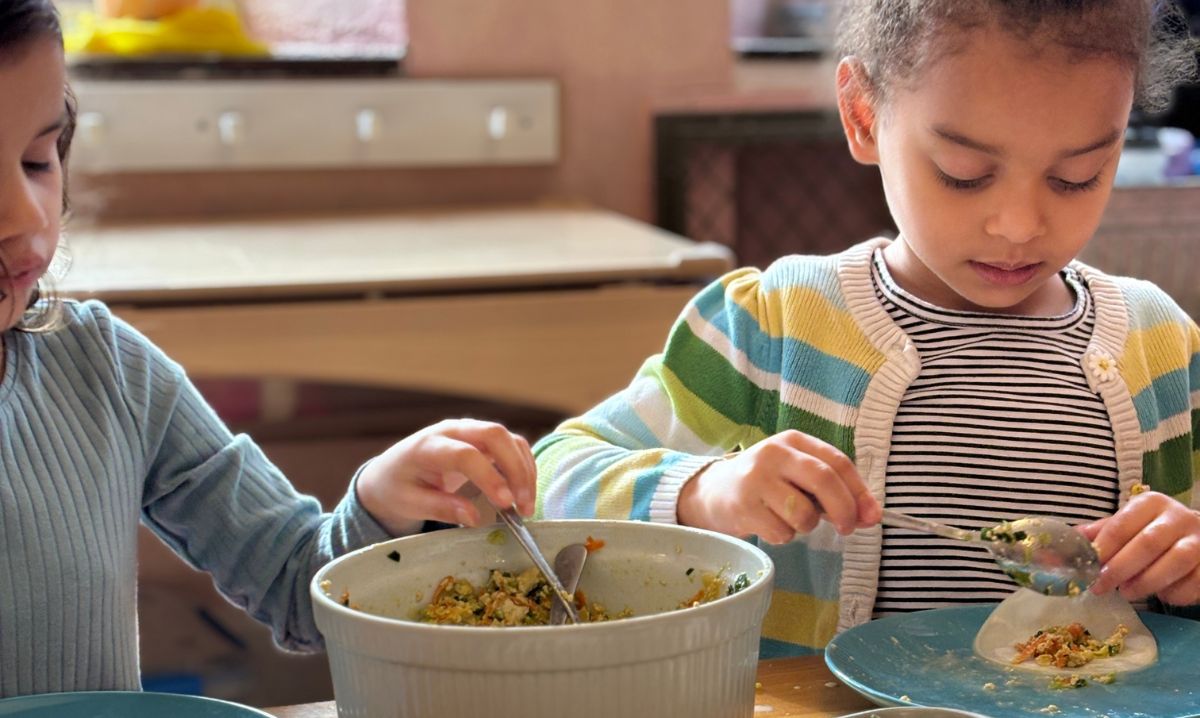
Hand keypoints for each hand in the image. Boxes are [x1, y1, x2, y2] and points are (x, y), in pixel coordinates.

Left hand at [355, 419, 536, 535]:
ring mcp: (470, 431)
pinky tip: (524, 492)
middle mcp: (452, 431)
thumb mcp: (410, 503)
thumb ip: (441, 508)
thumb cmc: (398, 488)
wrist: (391, 473)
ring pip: (509, 439)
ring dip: (524, 471)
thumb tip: (474, 518)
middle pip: (495, 435)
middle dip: (516, 469)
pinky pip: (512, 445)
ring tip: (527, 506)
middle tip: (524, 505)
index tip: (505, 504)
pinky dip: (524, 467)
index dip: (489, 477)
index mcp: (428, 446)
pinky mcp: (483, 439)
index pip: (466, 454)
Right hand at [677, 430, 880, 544]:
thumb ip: (834, 492)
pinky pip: (781, 532)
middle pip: (823, 479)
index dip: (859, 491)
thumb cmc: (766, 485)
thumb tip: (871, 516)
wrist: (712, 492)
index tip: (872, 516)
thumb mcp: (798, 476)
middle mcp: (774, 453)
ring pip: (803, 513)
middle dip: (843, 509)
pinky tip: (769, 524)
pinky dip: (783, 536)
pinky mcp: (743, 506)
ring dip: (806, 526)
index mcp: (794, 441)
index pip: (837, 461)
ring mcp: (756, 479)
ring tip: (792, 520)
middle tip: (847, 529)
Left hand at [1081, 491, 1199, 604]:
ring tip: (1127, 592)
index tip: (1087, 568)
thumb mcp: (1126, 525)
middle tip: (1101, 587)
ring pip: (1173, 563)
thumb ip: (1098, 535)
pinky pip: (1193, 583)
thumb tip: (1062, 548)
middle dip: (1119, 569)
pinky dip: (1173, 594)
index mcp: (1151, 503)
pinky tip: (1160, 595)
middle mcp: (1179, 517)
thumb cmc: (1152, 532)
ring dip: (1145, 582)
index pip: (1121, 524)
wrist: (1198, 539)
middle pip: (1147, 544)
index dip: (1103, 548)